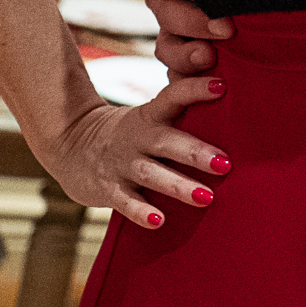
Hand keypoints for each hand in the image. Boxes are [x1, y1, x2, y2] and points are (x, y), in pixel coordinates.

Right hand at [37, 76, 228, 226]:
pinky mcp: (108, 188)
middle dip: (196, 152)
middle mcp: (137, 137)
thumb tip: (235, 106)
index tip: (221, 86)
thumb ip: (181, 114)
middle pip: (167, 141)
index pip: (173, 96)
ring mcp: (122, 163)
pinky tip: (158, 221)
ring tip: (206, 198)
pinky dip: (140, 211)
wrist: (71, 145)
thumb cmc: (130, 133)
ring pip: (151, 174)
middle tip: (225, 163)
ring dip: (178, 186)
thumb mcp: (150, 117)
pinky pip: (125, 201)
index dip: (195, 89)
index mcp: (150, 116)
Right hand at [145, 0, 229, 76]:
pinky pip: (176, 72)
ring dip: (185, 54)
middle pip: (163, 10)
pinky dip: (188, 79)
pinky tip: (210, 85)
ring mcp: (173, 25)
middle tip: (227, 29)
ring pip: (165, 44)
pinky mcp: (186, 51)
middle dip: (193, 21)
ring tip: (211, 61)